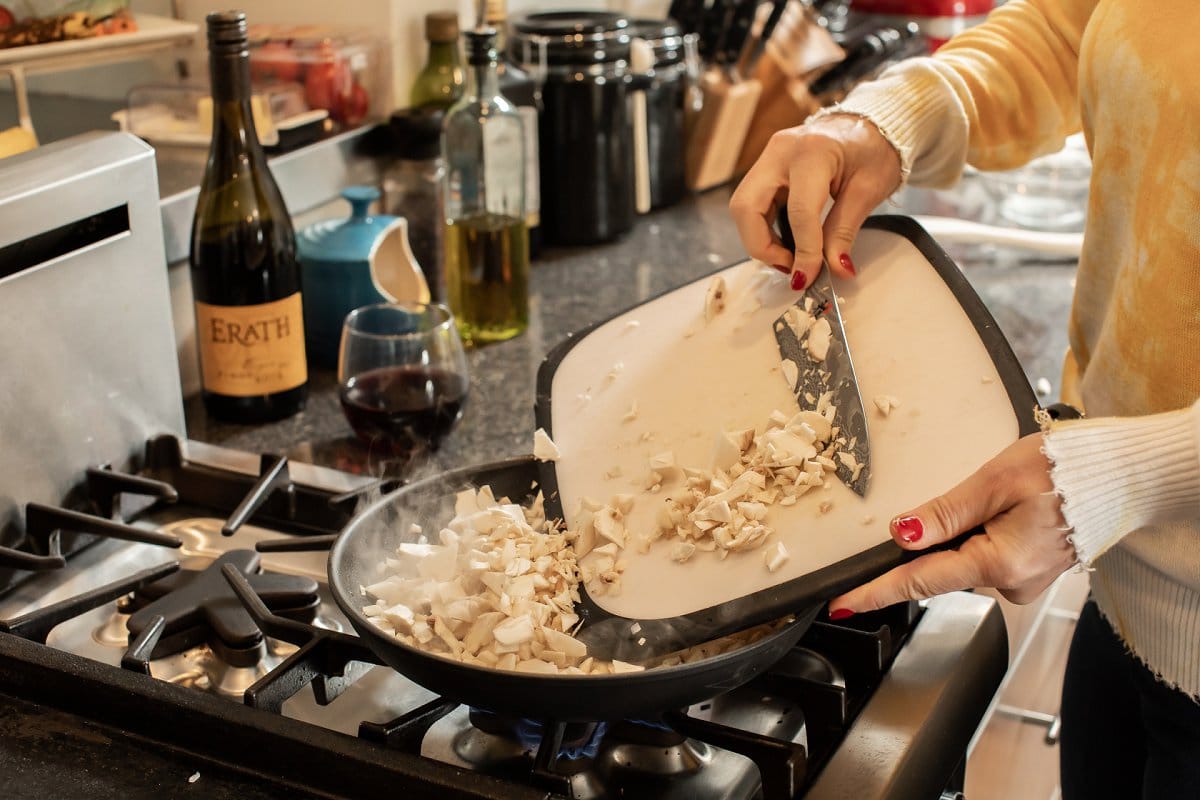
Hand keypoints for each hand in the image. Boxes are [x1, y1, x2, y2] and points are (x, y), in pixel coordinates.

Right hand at [729, 113, 901, 289]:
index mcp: (813, 151)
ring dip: (760, 240)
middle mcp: (781, 151)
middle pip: (747, 207)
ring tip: (791, 257)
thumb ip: (844, 232)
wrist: (871, 124)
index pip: (798, 211)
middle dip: (762, 246)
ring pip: (743, 208)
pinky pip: (753, 204)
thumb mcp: (868, 191)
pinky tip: (788, 241)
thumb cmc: (874, 150)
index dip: (803, 251)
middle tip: (790, 267)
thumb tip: (835, 269)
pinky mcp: (766, 167)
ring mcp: (769, 157)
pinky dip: (764, 229)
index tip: (808, 276)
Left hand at [828, 433, 1077, 613]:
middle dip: (933, 538)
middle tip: (971, 499)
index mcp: (999, 563)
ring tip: (1000, 499)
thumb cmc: (1065, 471)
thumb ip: (944, 512)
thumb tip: (901, 534)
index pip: (917, 583)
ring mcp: (1022, 582)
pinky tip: (1005, 513)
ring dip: (962, 533)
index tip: (840, 604)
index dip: (874, 592)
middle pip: (940, 567)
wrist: (1121, 477)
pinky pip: (986, 558)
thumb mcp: (995, 481)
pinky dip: (981, 536)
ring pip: (964, 560)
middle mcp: (1010, 583)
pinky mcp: (1029, 573)